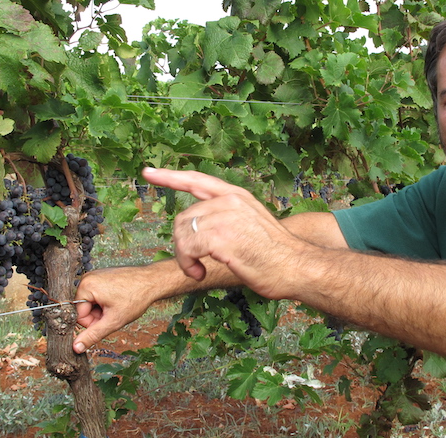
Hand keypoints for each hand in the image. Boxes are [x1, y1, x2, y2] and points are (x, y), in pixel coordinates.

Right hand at [71, 267, 156, 352]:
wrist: (153, 281)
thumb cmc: (136, 298)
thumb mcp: (113, 321)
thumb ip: (93, 335)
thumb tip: (76, 347)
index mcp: (86, 286)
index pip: (79, 316)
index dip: (93, 323)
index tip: (109, 319)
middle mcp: (87, 278)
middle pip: (84, 309)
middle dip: (99, 315)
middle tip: (116, 312)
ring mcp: (95, 276)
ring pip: (92, 303)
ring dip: (103, 309)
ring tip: (118, 305)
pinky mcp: (103, 276)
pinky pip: (98, 295)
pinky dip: (107, 301)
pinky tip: (119, 299)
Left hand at [141, 167, 304, 297]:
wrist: (297, 267)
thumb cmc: (277, 255)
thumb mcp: (252, 224)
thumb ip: (228, 218)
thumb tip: (200, 229)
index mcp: (237, 196)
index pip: (196, 179)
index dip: (170, 176)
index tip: (148, 173)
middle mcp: (230, 201)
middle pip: (183, 217)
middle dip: (180, 243)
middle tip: (194, 264)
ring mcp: (225, 217)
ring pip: (181, 233)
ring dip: (184, 257)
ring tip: (198, 270)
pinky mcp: (220, 237)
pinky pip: (186, 248)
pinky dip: (187, 264)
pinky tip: (199, 273)